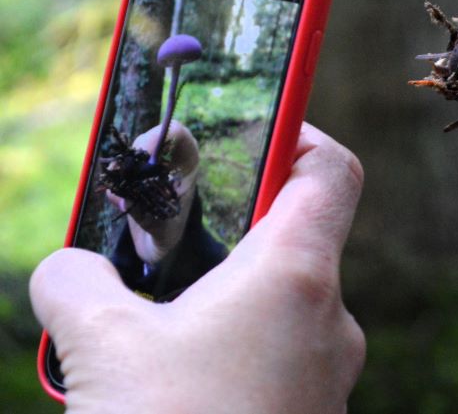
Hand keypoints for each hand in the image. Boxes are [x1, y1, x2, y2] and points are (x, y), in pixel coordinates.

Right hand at [32, 124, 364, 413]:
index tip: (258, 129)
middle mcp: (329, 316)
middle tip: (166, 246)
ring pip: (276, 303)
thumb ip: (79, 282)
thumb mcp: (101, 347)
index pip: (331, 170)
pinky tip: (171, 381)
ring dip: (218, 301)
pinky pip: (274, 355)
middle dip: (227, 234)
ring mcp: (327, 369)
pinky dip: (229, 349)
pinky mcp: (311, 410)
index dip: (300, 134)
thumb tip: (69, 267)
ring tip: (149, 330)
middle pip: (292, 238)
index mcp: (298, 275)